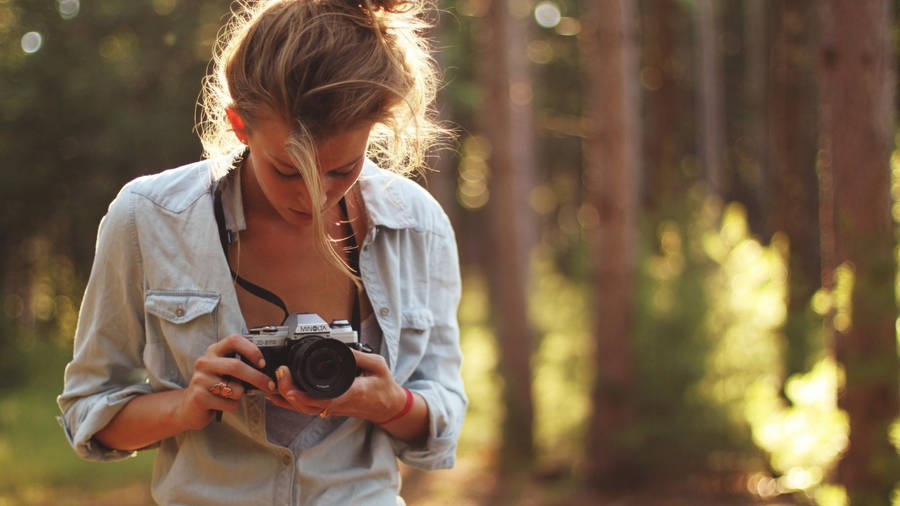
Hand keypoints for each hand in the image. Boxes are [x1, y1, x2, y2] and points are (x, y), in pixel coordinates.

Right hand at [175, 333, 274, 430]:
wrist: (190, 407)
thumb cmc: (215, 386)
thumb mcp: (225, 370)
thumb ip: (241, 364)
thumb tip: (267, 369)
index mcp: (214, 351)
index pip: (234, 340)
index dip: (251, 350)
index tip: (262, 363)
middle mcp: (205, 362)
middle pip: (236, 366)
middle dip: (257, 377)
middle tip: (270, 385)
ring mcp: (199, 379)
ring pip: (235, 388)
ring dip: (241, 395)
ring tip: (232, 395)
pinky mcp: (199, 397)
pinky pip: (229, 403)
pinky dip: (233, 406)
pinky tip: (223, 404)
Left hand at [267, 349, 406, 421]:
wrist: (388, 407)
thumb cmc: (384, 387)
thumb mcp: (378, 365)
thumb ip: (359, 355)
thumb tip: (340, 347)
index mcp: (350, 393)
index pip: (321, 397)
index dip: (300, 392)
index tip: (287, 376)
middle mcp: (338, 405)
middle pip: (306, 405)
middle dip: (287, 391)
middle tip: (278, 373)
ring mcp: (331, 409)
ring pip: (303, 409)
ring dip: (285, 399)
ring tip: (271, 383)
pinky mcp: (328, 409)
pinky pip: (305, 409)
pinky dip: (290, 402)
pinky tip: (278, 394)